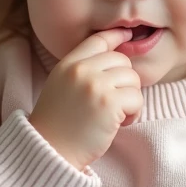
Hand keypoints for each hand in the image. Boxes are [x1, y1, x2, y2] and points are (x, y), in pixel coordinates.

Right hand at [30, 29, 142, 169]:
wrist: (48, 151)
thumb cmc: (57, 125)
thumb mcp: (61, 87)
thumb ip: (81, 71)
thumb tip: (116, 60)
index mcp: (68, 65)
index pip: (98, 40)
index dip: (116, 35)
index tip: (128, 35)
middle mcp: (81, 70)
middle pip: (122, 60)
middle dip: (124, 81)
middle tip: (113, 103)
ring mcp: (95, 85)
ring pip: (133, 79)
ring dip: (130, 99)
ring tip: (114, 115)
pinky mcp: (109, 103)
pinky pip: (137, 98)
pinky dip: (133, 113)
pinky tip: (118, 124)